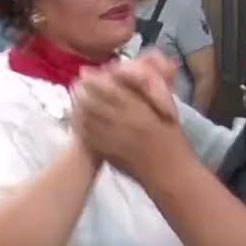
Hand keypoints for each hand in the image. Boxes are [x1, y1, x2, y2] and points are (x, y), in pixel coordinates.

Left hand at [72, 57, 184, 179]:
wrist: (170, 172)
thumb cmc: (172, 140)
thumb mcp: (164, 112)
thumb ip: (147, 94)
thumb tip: (127, 76)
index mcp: (139, 111)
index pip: (110, 91)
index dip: (95, 80)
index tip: (86, 72)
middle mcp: (123, 124)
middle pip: (93, 103)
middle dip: (81, 92)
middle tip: (74, 84)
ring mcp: (113, 140)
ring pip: (87, 119)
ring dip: (78, 107)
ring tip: (73, 98)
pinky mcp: (107, 153)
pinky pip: (88, 137)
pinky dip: (81, 126)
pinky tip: (78, 120)